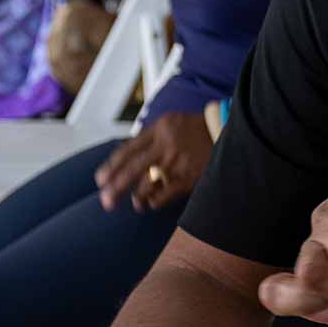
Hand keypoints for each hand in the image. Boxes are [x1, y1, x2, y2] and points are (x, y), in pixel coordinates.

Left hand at [96, 111, 213, 211]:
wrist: (226, 131)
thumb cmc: (195, 128)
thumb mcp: (170, 123)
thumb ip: (149, 137)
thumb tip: (127, 158)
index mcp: (160, 130)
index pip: (128, 150)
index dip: (111, 167)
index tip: (100, 180)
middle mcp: (167, 146)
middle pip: (133, 170)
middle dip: (116, 188)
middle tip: (106, 201)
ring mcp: (179, 162)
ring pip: (148, 185)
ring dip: (138, 198)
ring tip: (136, 203)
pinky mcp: (191, 176)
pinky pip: (166, 194)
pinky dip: (156, 201)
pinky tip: (153, 203)